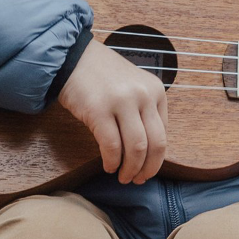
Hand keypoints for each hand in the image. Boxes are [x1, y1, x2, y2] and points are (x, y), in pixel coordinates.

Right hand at [57, 38, 167, 184]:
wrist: (74, 58)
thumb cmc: (103, 76)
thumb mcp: (134, 87)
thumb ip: (144, 111)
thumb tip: (149, 151)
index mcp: (156, 90)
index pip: (164, 133)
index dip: (157, 158)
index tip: (148, 169)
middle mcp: (143, 95)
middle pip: (155, 144)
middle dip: (148, 169)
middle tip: (138, 180)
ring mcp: (122, 102)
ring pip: (136, 148)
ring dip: (130, 169)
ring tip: (122, 176)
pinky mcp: (99, 110)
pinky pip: (112, 146)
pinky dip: (112, 162)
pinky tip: (108, 166)